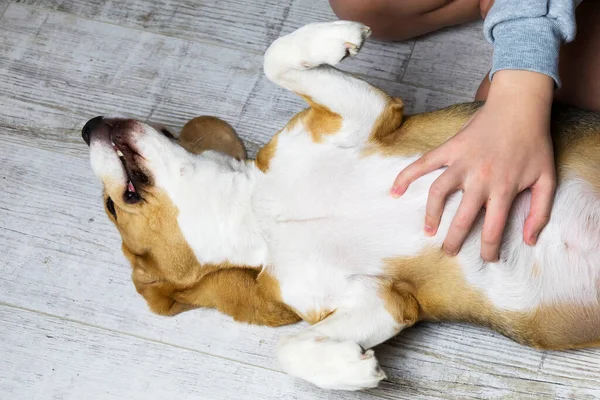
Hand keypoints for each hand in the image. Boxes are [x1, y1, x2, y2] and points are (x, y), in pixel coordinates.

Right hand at [391, 70, 555, 260]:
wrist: (519, 107)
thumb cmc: (534, 143)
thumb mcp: (547, 178)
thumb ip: (540, 211)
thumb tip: (528, 240)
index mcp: (503, 189)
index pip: (492, 229)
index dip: (488, 250)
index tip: (487, 259)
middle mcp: (479, 179)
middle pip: (461, 218)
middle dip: (454, 241)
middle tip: (449, 252)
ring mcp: (461, 163)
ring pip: (438, 193)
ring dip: (430, 215)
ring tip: (428, 230)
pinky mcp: (449, 149)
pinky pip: (423, 163)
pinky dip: (406, 176)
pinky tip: (396, 190)